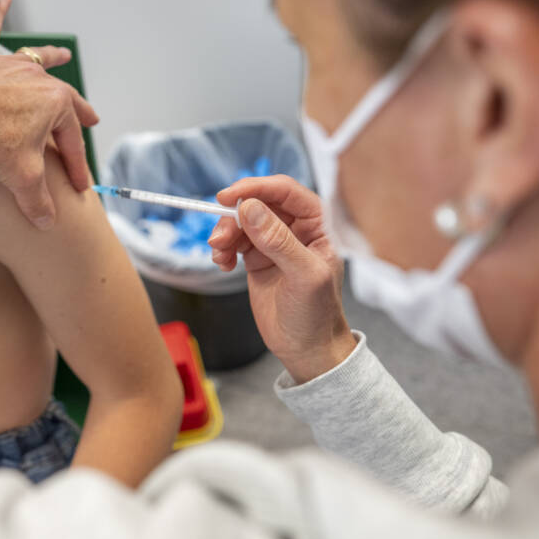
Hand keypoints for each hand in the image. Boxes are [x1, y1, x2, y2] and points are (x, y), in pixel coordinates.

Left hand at [0, 0, 99, 228]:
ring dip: (50, 58)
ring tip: (62, 55)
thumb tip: (48, 223)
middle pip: (63, 99)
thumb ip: (37, 200)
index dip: (75, 167)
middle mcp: (36, 79)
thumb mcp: (21, 177)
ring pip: (35, 60)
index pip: (69, 141)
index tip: (77, 186)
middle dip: (78, 113)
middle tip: (91, 119)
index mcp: (54, 104)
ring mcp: (8, 66)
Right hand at [208, 175, 355, 382]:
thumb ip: (279, 241)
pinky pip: (234, 240)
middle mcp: (296, 228)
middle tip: (219, 238)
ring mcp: (275, 242)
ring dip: (225, 233)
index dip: (256, 188)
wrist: (307, 350)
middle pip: (258, 203)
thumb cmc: (317, 314)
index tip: (228, 197)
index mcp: (318, 225)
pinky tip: (222, 264)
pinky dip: (223, 248)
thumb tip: (250, 209)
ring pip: (242, 220)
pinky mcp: (257, 258)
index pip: (286, 191)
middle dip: (235, 216)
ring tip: (220, 256)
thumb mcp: (303, 276)